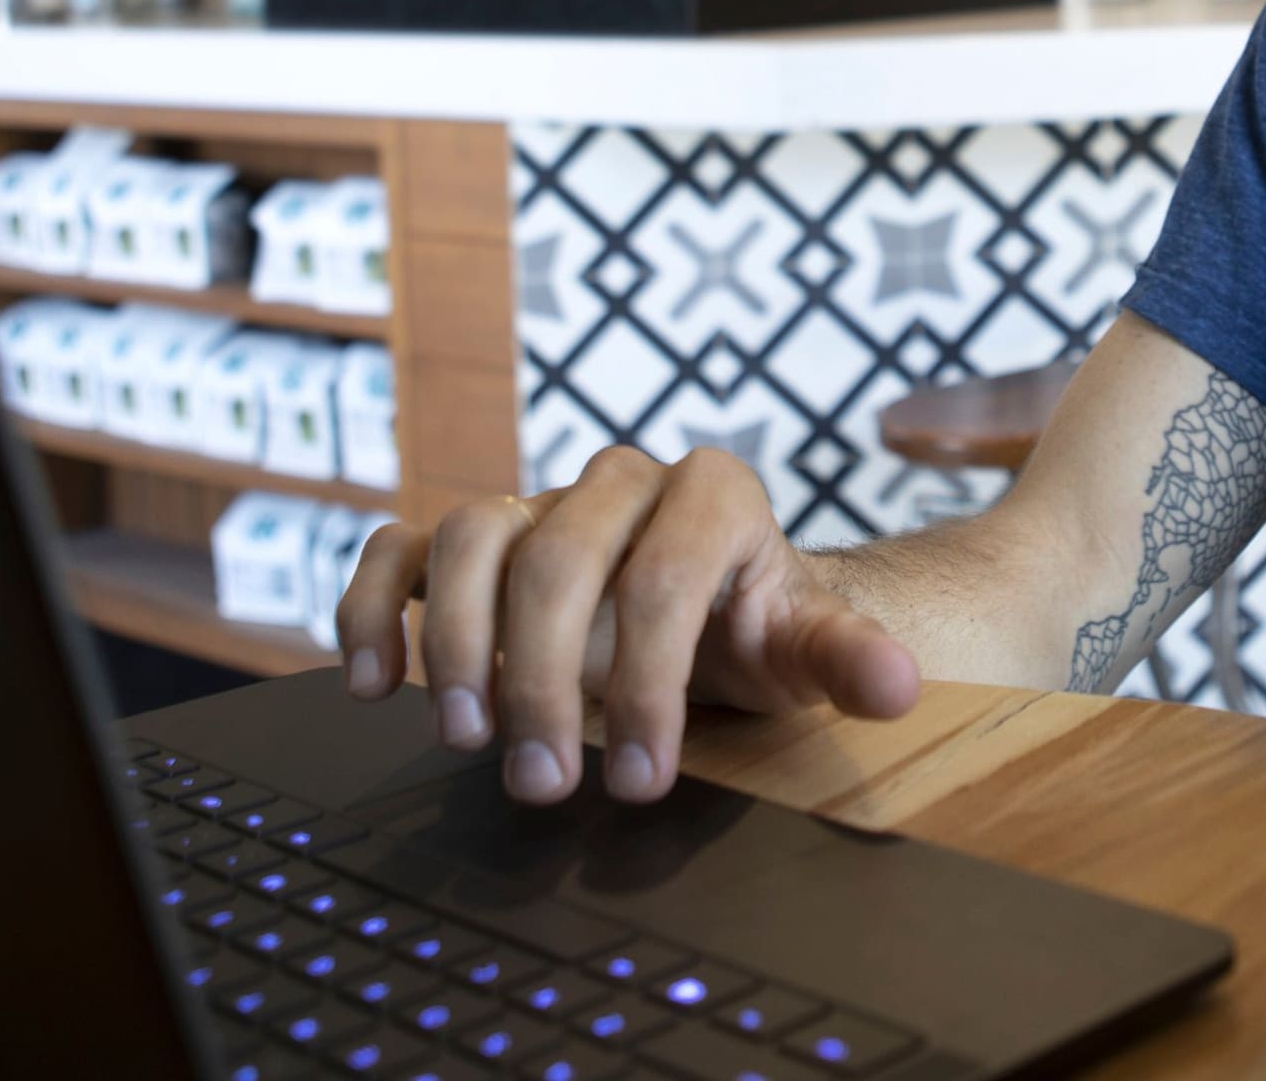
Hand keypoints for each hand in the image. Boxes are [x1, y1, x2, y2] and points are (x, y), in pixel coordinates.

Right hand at [335, 446, 922, 807]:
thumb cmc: (755, 630)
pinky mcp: (477, 538)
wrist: (713, 608)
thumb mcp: (804, 646)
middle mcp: (618, 482)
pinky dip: (373, 605)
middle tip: (547, 783)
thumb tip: (896, 687)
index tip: (647, 782)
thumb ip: (845, 659)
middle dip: (546, 679)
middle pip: (557, 556)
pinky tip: (368, 681)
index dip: (651, 683)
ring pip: (470, 536)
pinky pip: (401, 546)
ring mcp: (538, 503)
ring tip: (463, 738)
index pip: (664, 576)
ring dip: (455, 642)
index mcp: (711, 494)